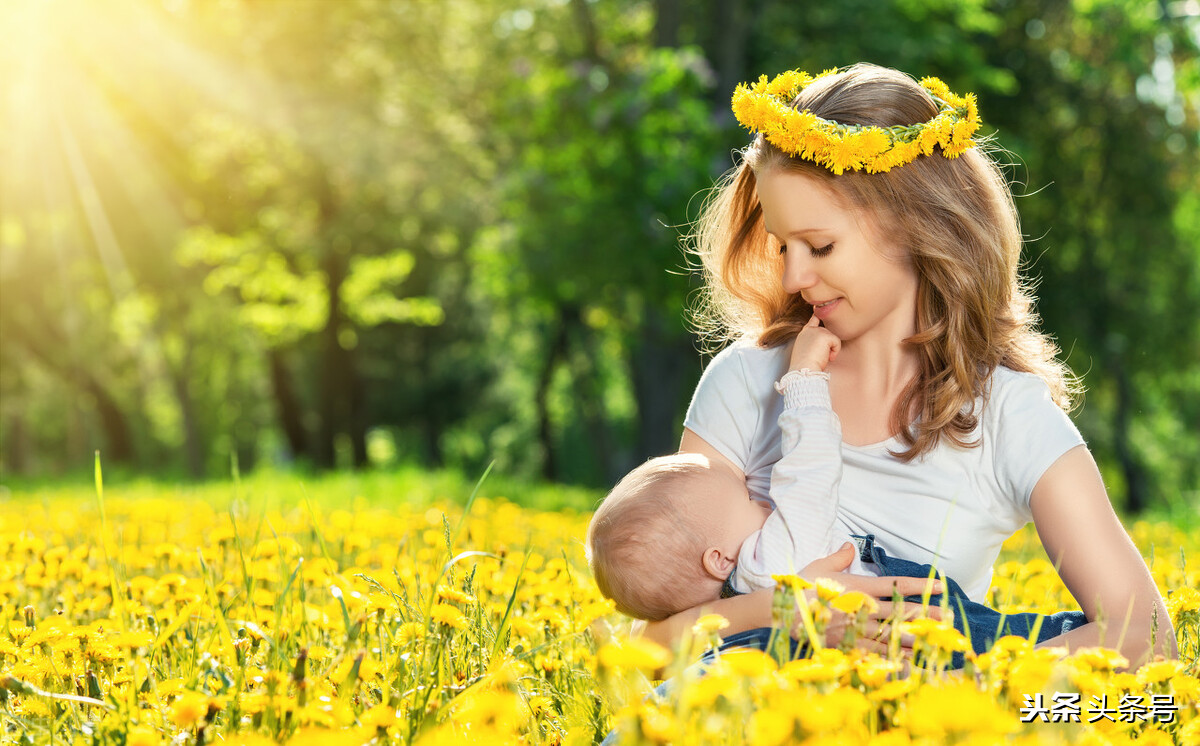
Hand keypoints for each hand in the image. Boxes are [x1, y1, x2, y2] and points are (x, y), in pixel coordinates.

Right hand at [789, 314, 841, 372]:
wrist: (803, 370)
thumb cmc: (805, 366)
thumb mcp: (807, 351)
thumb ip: (813, 343)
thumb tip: (824, 345)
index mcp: (804, 334)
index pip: (813, 320)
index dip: (817, 315)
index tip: (816, 308)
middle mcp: (810, 330)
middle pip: (829, 333)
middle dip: (829, 346)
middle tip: (820, 357)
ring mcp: (817, 331)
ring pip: (833, 339)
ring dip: (831, 350)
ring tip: (821, 357)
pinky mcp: (825, 335)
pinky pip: (837, 343)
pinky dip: (834, 352)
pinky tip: (826, 357)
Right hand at [798, 543, 947, 653]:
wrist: (781, 611)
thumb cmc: (801, 587)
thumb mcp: (819, 566)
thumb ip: (838, 557)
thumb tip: (849, 546)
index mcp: (858, 587)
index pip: (895, 585)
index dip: (919, 585)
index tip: (939, 585)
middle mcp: (861, 607)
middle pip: (900, 611)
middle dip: (925, 614)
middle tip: (947, 618)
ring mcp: (856, 628)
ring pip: (892, 633)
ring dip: (915, 636)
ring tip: (935, 639)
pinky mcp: (848, 644)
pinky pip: (875, 651)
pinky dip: (892, 656)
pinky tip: (908, 659)